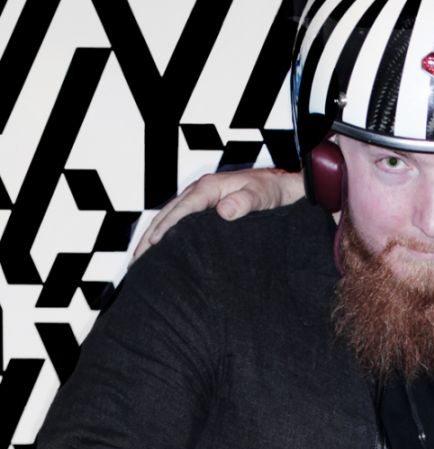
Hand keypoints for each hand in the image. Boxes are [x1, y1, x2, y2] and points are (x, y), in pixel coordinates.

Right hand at [132, 168, 306, 259]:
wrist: (282, 186)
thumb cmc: (272, 191)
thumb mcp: (261, 196)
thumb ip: (245, 202)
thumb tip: (224, 211)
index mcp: (208, 188)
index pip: (180, 211)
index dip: (165, 229)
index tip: (151, 247)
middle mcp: (200, 191)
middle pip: (166, 214)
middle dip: (149, 237)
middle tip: (136, 262)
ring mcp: (200, 199)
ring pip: (169, 218)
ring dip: (153, 238)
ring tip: (141, 261)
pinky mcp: (204, 207)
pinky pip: (179, 221)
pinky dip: (166, 235)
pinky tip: (162, 251)